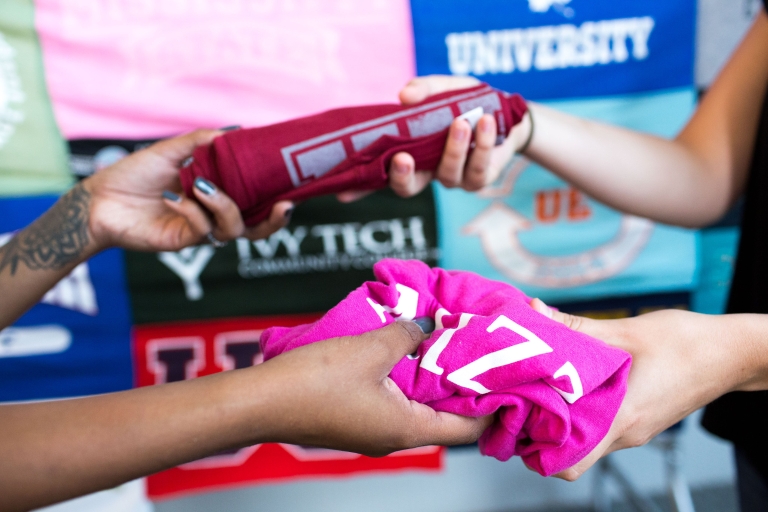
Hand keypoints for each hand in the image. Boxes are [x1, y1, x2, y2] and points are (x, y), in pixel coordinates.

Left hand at [84, 129, 292, 251]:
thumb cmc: (134, 173)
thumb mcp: (173, 150)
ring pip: (234, 228)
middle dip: (275, 220)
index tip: (292, 190)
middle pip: (258, 228)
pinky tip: (172, 197)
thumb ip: (204, 141)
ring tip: (201, 186)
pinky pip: (203, 229)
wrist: (100, 198)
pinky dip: (192, 210)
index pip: (257, 202)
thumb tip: (237, 129)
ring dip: (225, 206)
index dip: (278, 201)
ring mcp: (200, 230)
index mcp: (218, 193)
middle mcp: (213, 214)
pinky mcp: (183, 242)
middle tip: (283, 205)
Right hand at [256, 321, 492, 455]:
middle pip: (443, 418)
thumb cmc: (315, 382)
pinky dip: (406, 380)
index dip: (492, 407)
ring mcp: (372, 431)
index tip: (510, 383)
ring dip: (431, 381)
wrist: (260, 401)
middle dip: (462, 387)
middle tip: (479, 356)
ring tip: (446, 348)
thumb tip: (428, 324)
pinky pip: (392, 401)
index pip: (466, 428)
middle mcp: (394, 437)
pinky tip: (405, 353)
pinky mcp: (355, 420)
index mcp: (406, 429)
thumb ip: (406, 335)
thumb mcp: (369, 349)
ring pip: (416, 408)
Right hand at [338, 75, 530, 202]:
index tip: (341, 194)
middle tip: (402, 157)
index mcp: (411, 153)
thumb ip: (424, 90)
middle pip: (408, 188)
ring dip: (454, 148)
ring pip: (448, 174)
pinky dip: (483, 144)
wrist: (506, 112)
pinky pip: (478, 168)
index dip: (360, 187)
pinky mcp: (479, 178)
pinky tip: (485, 122)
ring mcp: (453, 178)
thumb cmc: (466, 102)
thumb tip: (404, 96)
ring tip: (462, 121)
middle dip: (402, 176)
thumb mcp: (444, 89)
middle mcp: (428, 171)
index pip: (379, 174)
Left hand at [529, 299, 751, 480]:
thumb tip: (535, 311)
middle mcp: (625, 434)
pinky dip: (580, 409)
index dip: (535, 449)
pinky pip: (601, 423)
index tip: (514, 418)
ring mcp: (633, 429)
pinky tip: (567, 380)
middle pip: (570, 452)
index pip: (568, 462)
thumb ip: (576, 327)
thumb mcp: (625, 331)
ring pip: (585, 438)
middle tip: (517, 398)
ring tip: (537, 385)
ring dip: (560, 417)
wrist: (731, 353)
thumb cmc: (686, 344)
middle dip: (539, 431)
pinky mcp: (638, 418)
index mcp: (621, 420)